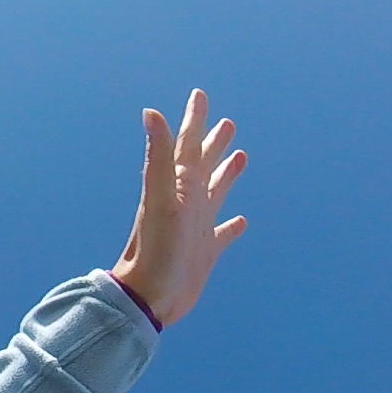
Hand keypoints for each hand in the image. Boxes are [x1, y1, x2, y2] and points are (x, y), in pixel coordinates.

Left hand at [110, 89, 249, 327]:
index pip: (186, 145)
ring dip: (226, 175)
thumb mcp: (160, 197)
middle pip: (202, 165)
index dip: (193, 120)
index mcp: (176, 186)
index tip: (199, 95)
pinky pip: (222, 233)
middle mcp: (186, 203)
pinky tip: (241, 222)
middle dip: (213, 143)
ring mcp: (196, 227)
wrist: (149, 297)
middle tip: (227, 122)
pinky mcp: (205, 253)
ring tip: (240, 156)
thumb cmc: (155, 248)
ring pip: (215, 193)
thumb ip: (158, 156)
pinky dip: (231, 226)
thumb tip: (150, 112)